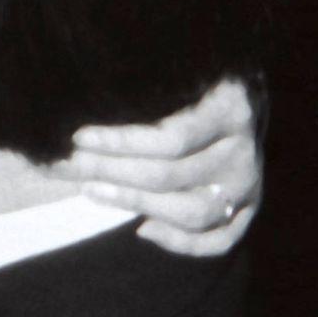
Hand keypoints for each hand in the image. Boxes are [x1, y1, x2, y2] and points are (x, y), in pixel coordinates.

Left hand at [55, 74, 264, 255]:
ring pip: (192, 212)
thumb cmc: (196, 84)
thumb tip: (86, 116)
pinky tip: (142, 228)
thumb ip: (150, 90)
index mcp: (232, 110)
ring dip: (135, 203)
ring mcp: (248, 187)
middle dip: (112, 171)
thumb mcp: (183, 74)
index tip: (79, 137)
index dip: (122, 142)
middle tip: (69, 165)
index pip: (171, 138)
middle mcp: (244, 153)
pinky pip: (217, 241)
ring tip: (91, 189)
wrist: (243, 100)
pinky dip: (180, 242)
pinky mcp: (246, 212)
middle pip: (171, 176)